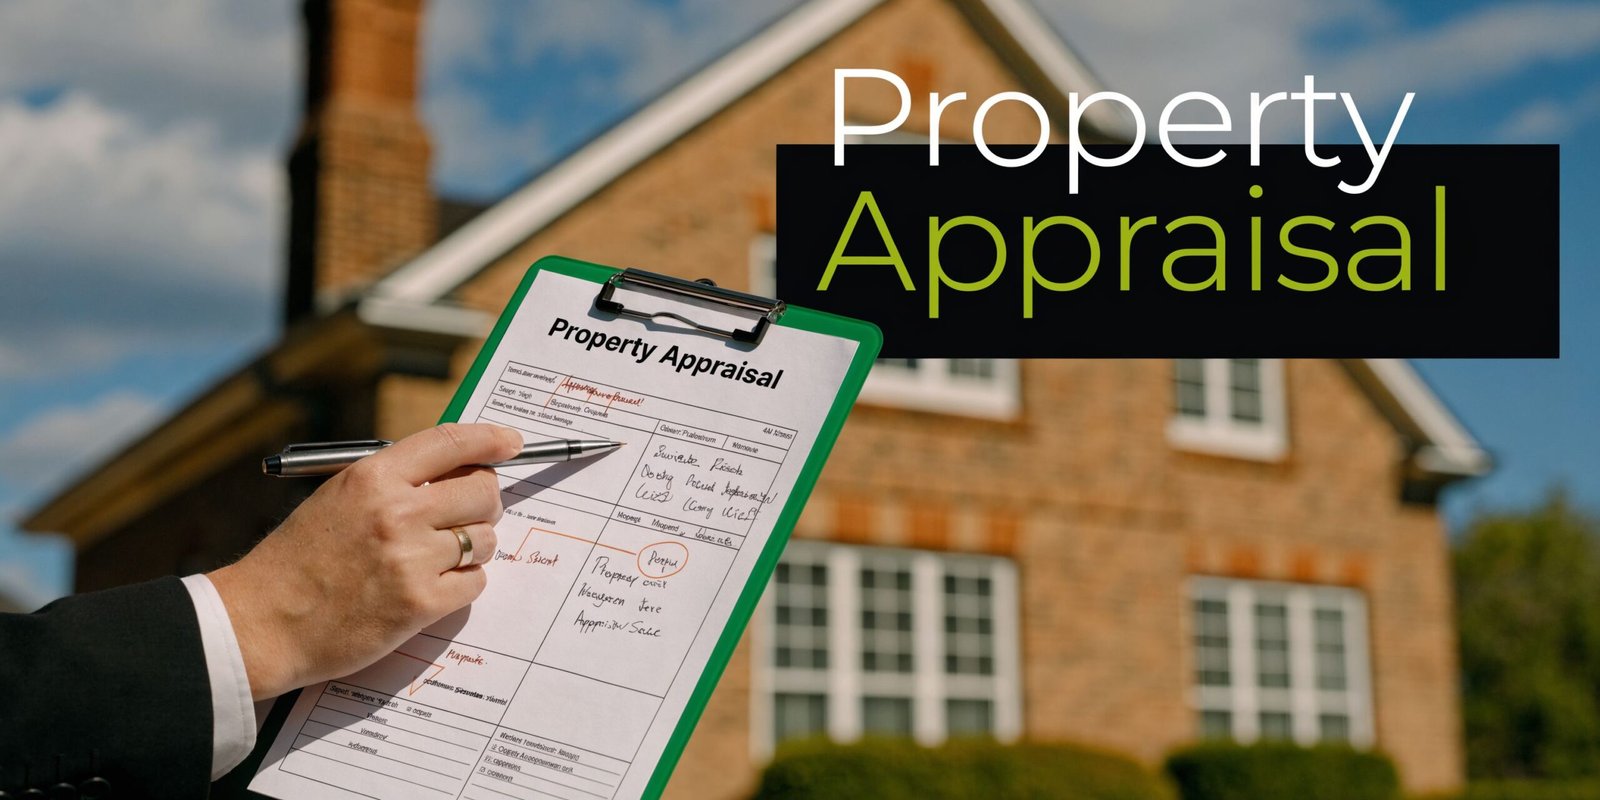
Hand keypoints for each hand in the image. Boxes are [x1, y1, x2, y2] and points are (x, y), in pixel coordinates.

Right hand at [209, 423, 522, 699]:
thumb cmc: (299, 560)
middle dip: (484, 501)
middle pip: (483, 490)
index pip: (450, 442)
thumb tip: (458, 470)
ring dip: (474, 546)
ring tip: (438, 556)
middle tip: (469, 513)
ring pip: (486, 539)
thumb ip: (394, 482)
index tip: (510, 441)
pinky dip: (463, 583)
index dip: (489, 438)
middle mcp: (397, 512)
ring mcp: (412, 559)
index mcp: (372, 477)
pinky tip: (433, 586)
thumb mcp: (338, 498)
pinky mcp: (421, 604)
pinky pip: (476, 582)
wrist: (261, 623)